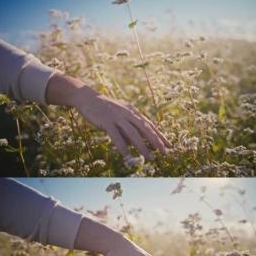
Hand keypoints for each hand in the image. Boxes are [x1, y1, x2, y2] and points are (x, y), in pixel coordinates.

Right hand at [46, 73, 170, 160]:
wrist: (86, 97)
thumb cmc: (104, 108)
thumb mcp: (120, 115)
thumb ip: (129, 127)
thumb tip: (137, 143)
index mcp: (133, 111)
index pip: (150, 125)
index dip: (160, 135)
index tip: (169, 145)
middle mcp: (128, 113)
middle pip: (146, 128)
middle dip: (156, 141)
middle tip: (165, 152)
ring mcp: (117, 117)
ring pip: (133, 134)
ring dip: (143, 147)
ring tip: (150, 158)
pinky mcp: (106, 121)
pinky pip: (116, 136)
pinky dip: (123, 147)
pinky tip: (128, 156)